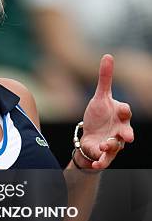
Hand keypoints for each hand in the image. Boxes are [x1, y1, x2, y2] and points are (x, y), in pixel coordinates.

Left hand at [79, 55, 134, 169]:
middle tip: (127, 136)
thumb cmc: (99, 114)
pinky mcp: (103, 154)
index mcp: (120, 115)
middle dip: (127, 134)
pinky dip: (101, 162)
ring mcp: (113, 143)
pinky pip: (105, 160)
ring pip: (116, 146)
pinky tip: (95, 165)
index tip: (123, 108)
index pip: (125, 112)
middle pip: (126, 132)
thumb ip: (105, 79)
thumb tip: (108, 55)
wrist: (91, 134)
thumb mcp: (100, 96)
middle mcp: (120, 130)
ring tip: (105, 145)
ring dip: (111, 146)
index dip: (124, 110)